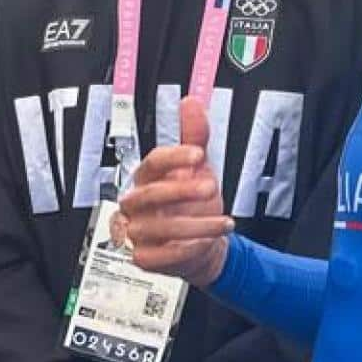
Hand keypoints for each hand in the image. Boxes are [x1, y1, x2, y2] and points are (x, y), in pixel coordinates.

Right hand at [118, 98, 231, 284]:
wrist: (201, 245)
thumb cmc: (193, 204)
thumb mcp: (197, 168)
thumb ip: (194, 136)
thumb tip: (191, 102)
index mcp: (146, 179)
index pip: (152, 163)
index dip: (173, 157)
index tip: (198, 154)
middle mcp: (137, 205)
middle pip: (148, 194)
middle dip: (181, 191)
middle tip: (211, 187)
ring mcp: (137, 232)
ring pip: (159, 228)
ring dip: (196, 225)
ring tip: (224, 221)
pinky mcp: (144, 258)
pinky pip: (157, 257)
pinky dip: (184, 251)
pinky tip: (206, 242)